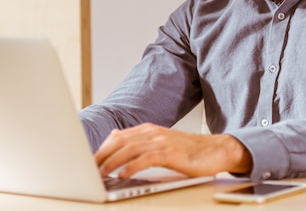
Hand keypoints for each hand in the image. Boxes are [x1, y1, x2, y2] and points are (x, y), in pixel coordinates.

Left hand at [94, 123, 251, 178]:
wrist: (216, 150)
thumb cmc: (189, 152)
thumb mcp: (162, 146)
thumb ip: (143, 147)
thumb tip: (119, 153)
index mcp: (148, 130)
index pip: (118, 136)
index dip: (102, 148)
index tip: (90, 161)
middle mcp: (152, 132)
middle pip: (119, 141)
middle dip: (101, 155)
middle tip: (89, 168)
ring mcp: (161, 141)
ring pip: (128, 149)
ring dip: (111, 162)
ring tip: (100, 173)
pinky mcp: (170, 152)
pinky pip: (145, 158)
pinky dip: (131, 167)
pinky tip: (122, 175)